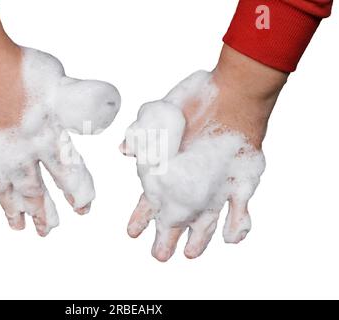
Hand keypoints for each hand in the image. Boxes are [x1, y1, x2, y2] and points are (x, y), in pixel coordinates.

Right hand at [0, 9, 119, 234]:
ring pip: (7, 193)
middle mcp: (24, 156)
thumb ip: (88, 102)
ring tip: (18, 229)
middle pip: (36, 194)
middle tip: (47, 232)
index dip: (78, 195)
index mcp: (50, 142)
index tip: (84, 210)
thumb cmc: (25, 71)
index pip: (69, 176)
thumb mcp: (67, 86)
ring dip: (13, 212)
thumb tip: (113, 104)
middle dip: (43, 214)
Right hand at [121, 45, 286, 260]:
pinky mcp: (240, 185)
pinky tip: (229, 237)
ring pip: (204, 221)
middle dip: (165, 237)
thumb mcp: (156, 116)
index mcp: (167, 170)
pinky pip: (238, 212)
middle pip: (175, 218)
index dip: (141, 218)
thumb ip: (139, 136)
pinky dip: (236, 226)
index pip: (150, 202)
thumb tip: (123, 150)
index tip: (132, 233)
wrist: (230, 93)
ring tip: (189, 254)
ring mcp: (215, 186)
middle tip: (159, 255)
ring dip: (198, 239)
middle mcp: (189, 183)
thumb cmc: (192, 102)